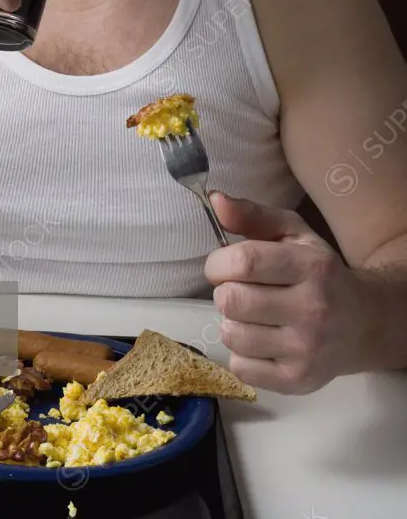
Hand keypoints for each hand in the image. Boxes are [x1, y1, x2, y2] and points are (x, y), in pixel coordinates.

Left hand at [204, 192, 366, 393]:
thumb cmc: (319, 272)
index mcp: (310, 266)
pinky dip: (241, 353)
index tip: (221, 265)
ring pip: (232, 335)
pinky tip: (261, 340)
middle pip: (231, 300)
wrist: (364, 323)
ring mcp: (306, 350)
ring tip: (252, 316)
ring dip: (232, 323)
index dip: (218, 263)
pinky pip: (240, 367)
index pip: (244, 262)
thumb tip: (214, 200)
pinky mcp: (298, 380)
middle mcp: (312, 309)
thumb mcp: (293, 234)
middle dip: (225, 292)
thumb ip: (252, 215)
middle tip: (241, 291)